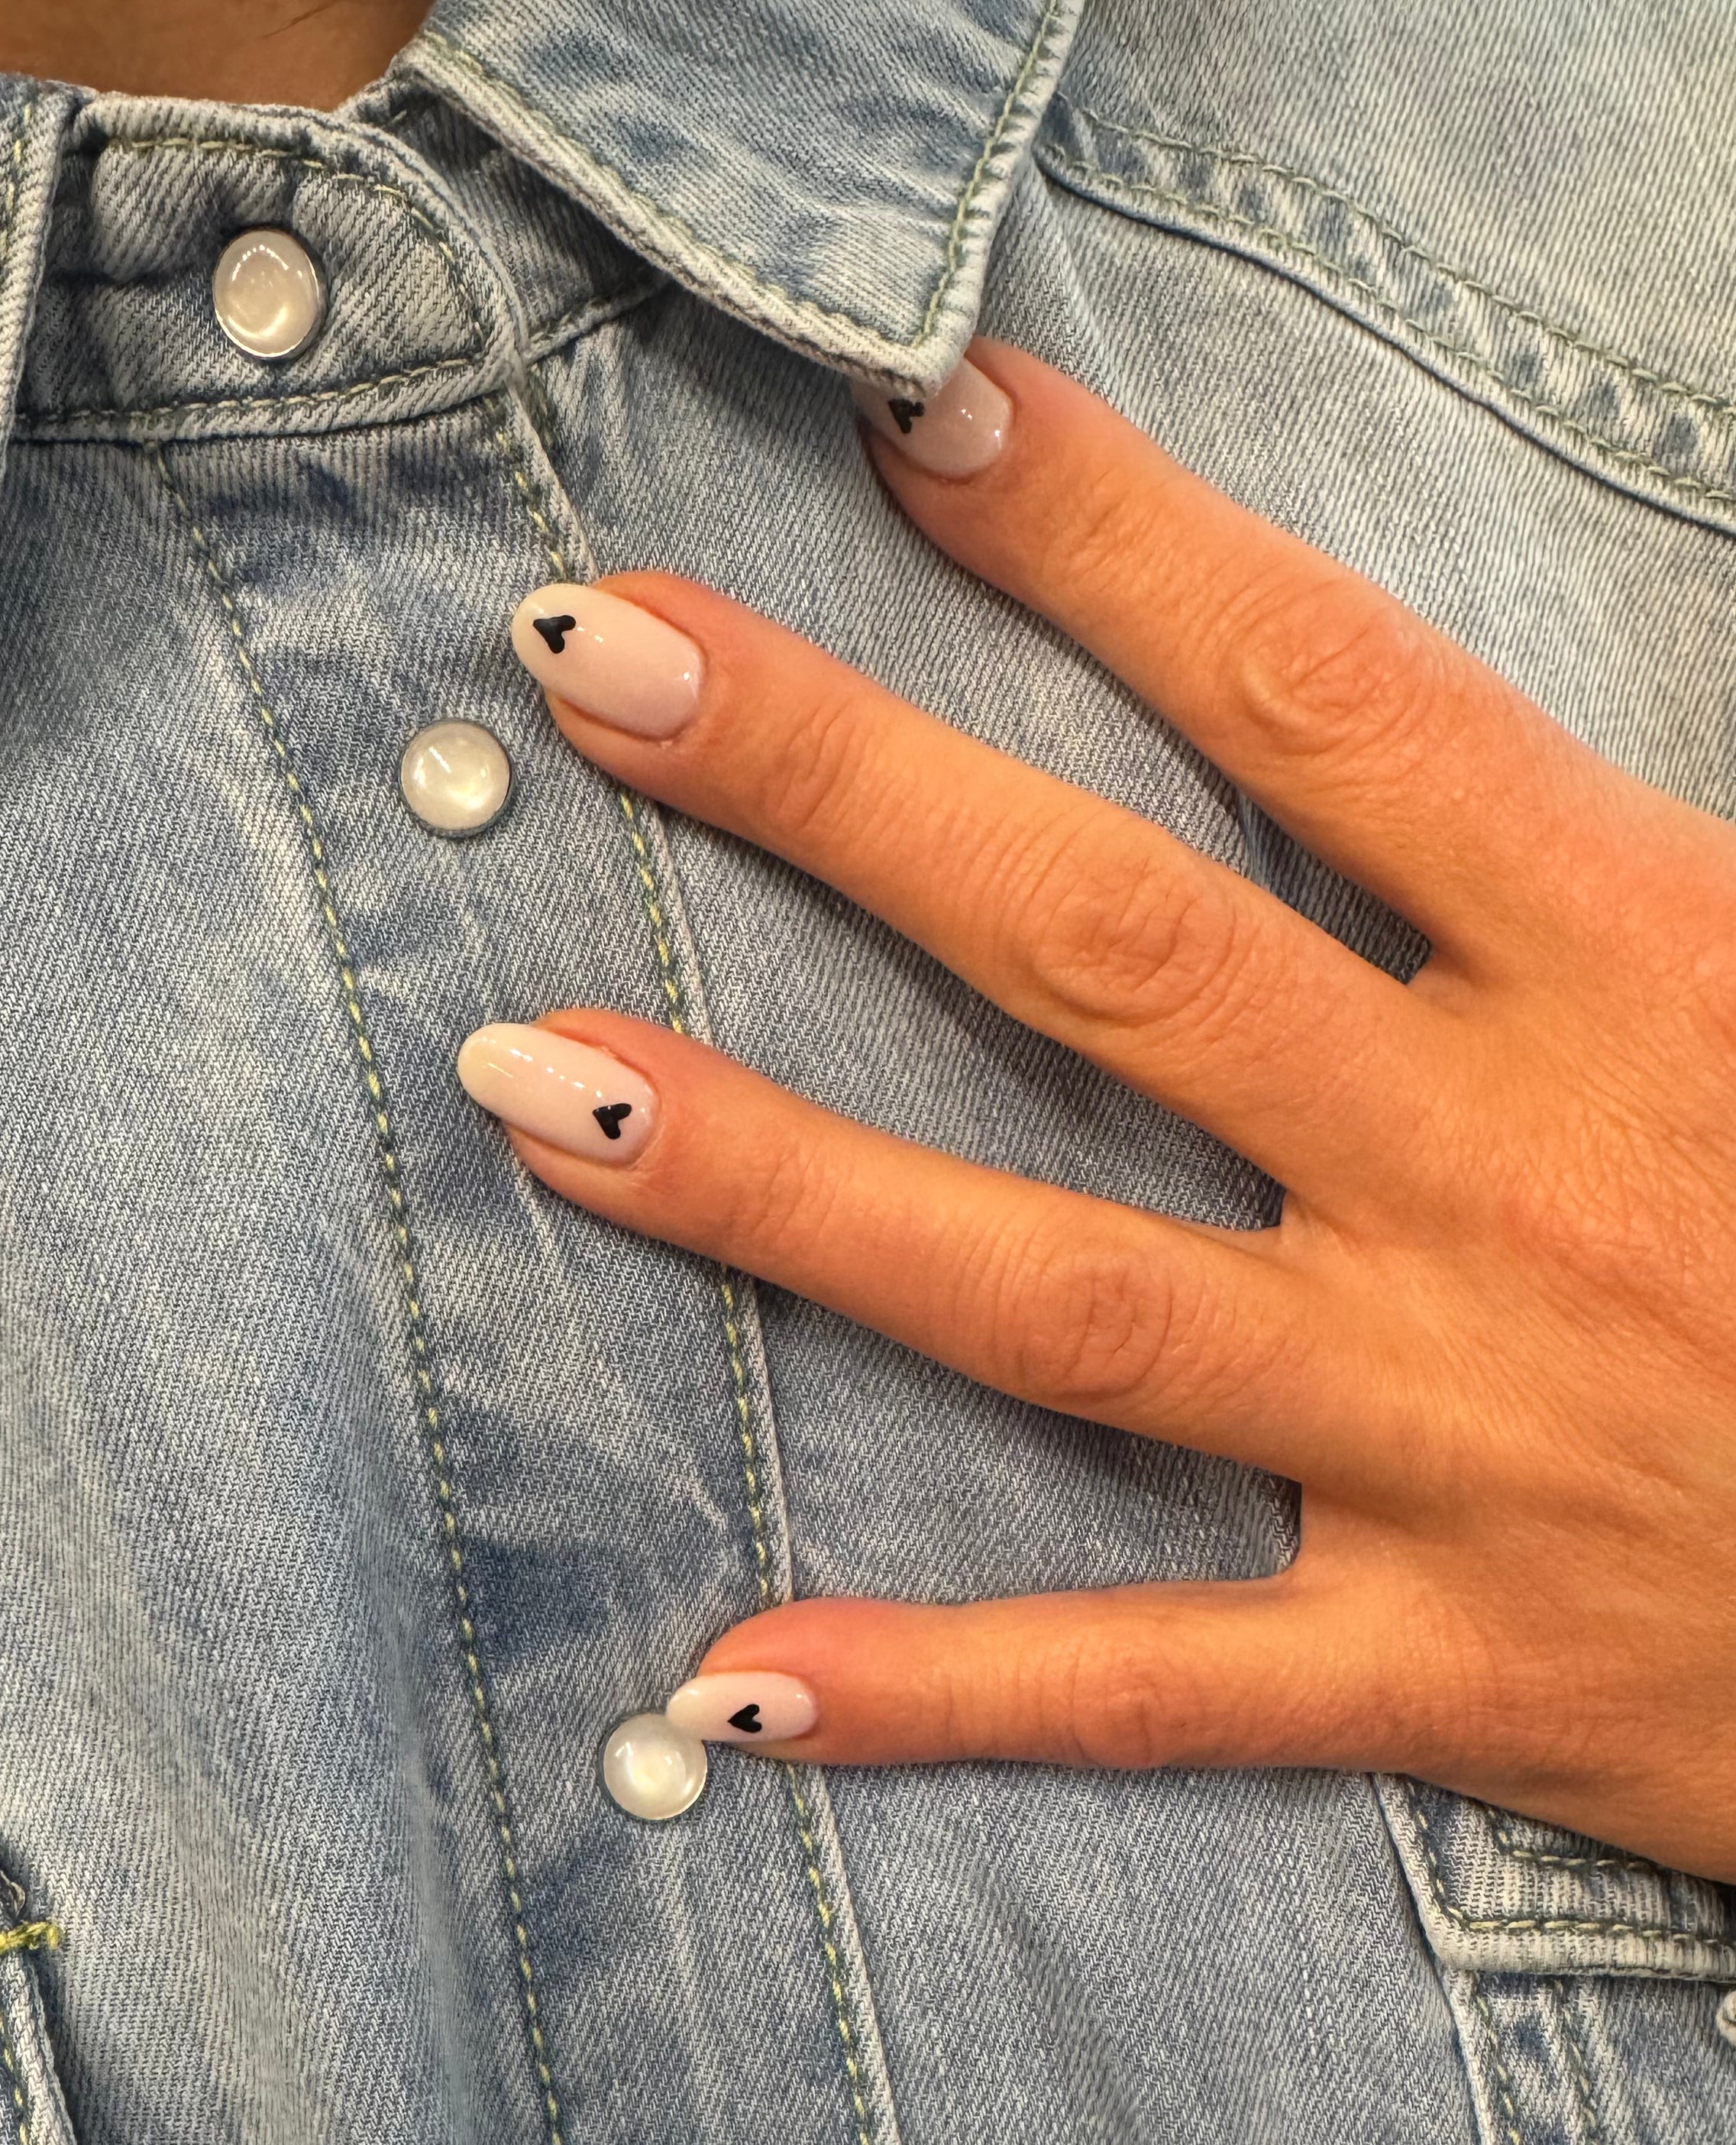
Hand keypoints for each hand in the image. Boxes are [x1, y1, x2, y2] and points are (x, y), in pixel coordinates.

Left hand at [458, 341, 1735, 1879]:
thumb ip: (1662, 848)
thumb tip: (1444, 736)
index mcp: (1656, 974)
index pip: (1332, 711)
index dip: (1116, 552)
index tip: (910, 430)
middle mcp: (1512, 1189)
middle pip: (1121, 957)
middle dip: (850, 795)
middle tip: (599, 665)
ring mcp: (1459, 1440)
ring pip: (1064, 1303)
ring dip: (784, 1193)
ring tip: (539, 1084)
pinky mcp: (1455, 1665)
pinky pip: (1161, 1689)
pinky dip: (948, 1695)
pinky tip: (730, 1684)